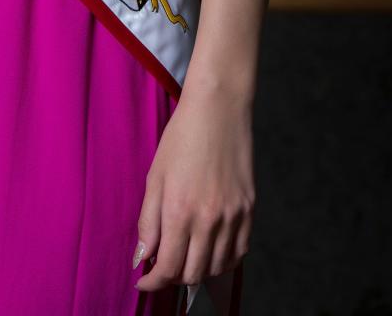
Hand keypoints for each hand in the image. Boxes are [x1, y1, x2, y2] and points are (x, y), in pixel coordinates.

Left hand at [132, 83, 254, 294]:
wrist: (218, 109)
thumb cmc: (181, 138)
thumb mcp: (155, 176)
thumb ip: (147, 220)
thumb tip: (142, 257)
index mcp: (179, 210)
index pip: (166, 268)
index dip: (152, 282)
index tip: (144, 282)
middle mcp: (208, 219)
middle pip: (192, 273)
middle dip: (173, 276)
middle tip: (163, 264)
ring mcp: (232, 216)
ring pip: (216, 268)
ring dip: (198, 270)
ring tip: (186, 255)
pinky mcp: (249, 210)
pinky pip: (239, 253)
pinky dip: (223, 260)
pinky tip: (210, 249)